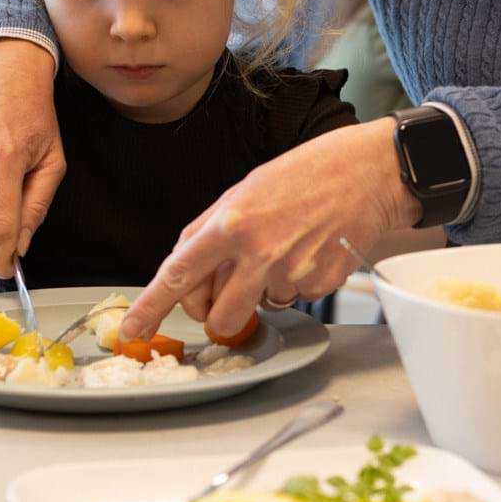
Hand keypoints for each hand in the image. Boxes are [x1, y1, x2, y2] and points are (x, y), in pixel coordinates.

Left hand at [120, 118, 421, 341]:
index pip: (177, 276)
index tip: (131, 330)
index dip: (149, 309)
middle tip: (232, 287)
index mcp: (230, 223)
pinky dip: (298, 282)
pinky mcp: (320, 284)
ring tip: (285, 250)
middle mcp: (257, 251)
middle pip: (218, 317)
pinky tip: (311, 249)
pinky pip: (295, 299)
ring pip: (259, 309)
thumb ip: (211, 231)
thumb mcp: (244, 190)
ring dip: (263, 291)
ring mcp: (291, 272)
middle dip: (219, 313)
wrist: (369, 171)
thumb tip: (187, 269)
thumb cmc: (307, 173)